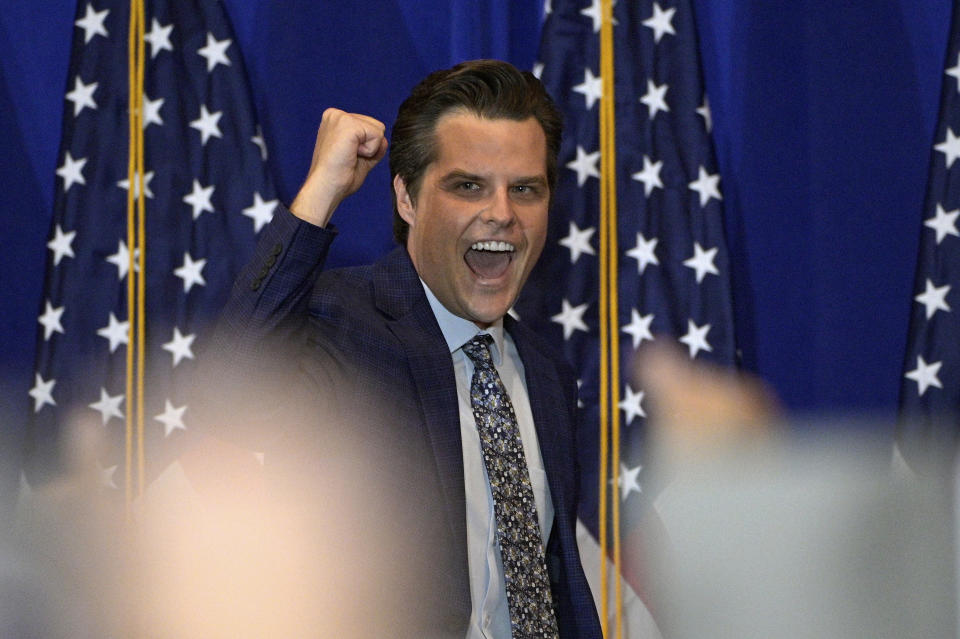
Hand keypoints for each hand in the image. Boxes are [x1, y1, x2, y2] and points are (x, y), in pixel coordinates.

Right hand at [289, 108, 387, 226]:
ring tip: (349, 156)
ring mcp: (341, 117)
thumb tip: (384, 140)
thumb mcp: (360, 158)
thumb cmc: (339, 177)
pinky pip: (377, 136)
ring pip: (379, 130)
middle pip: (376, 126)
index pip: (368, 127)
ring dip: (369, 149)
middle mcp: (335, 114)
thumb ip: (373, 146)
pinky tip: (351, 156)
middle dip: (370, 147)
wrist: (327, 188)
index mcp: (335, 120)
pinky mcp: (348, 124)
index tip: (347, 157)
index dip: (366, 147)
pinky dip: (370, 151)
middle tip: (349, 158)